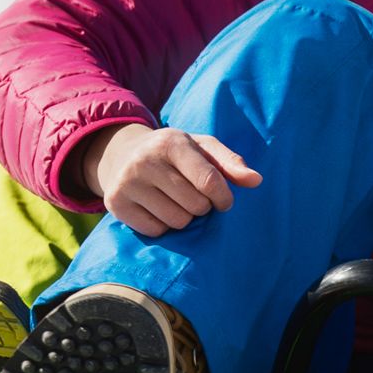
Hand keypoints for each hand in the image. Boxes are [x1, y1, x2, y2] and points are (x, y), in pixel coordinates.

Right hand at [82, 122, 261, 237]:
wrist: (121, 154)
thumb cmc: (173, 154)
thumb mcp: (201, 148)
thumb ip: (230, 163)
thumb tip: (256, 180)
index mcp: (171, 142)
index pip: (209, 180)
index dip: (223, 197)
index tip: (224, 201)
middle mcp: (145, 160)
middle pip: (195, 205)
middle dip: (201, 206)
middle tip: (191, 196)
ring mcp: (127, 183)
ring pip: (176, 221)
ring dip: (183, 218)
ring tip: (175, 201)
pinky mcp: (115, 203)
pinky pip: (156, 231)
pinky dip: (163, 225)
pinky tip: (157, 209)